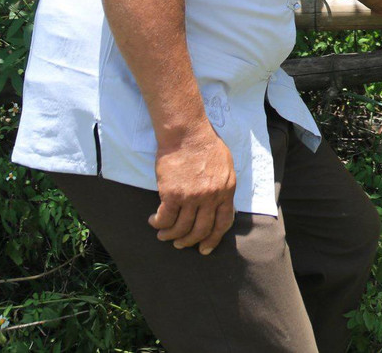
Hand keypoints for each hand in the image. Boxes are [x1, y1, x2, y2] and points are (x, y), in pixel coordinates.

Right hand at [148, 122, 236, 254]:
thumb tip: (219, 204)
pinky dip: (158, 224)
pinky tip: (154, 222)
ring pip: (181, 228)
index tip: (205, 248)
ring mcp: (192, 197)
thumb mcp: (226, 166)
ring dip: (171, 236)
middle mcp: (211, 197)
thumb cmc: (205, 144)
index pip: (223, 222)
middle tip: (181, 245)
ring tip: (164, 235)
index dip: (213, 239)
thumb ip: (223, 186)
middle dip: (190, 242)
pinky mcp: (172, 195)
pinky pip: (165, 218)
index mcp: (226, 190)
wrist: (186, 133)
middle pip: (201, 229)